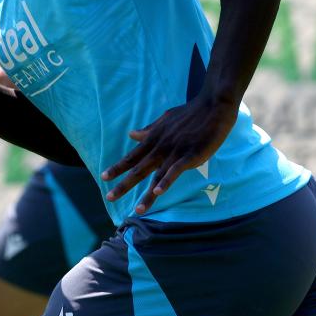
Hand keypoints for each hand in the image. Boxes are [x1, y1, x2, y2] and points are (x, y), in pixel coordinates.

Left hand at [101, 97, 237, 214]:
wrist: (212, 106)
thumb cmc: (189, 113)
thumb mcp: (164, 120)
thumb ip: (148, 130)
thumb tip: (131, 134)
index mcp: (154, 139)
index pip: (132, 156)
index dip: (117, 168)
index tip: (104, 177)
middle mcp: (160, 147)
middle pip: (139, 169)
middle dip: (124, 184)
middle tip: (109, 198)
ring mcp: (175, 151)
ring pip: (157, 175)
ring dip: (148, 194)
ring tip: (138, 210)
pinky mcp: (191, 155)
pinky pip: (176, 170)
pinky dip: (167, 181)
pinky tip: (159, 192)